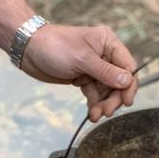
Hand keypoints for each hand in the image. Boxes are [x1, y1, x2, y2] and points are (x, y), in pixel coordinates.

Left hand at [20, 23, 137, 121]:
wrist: (29, 49)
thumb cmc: (55, 46)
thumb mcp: (81, 59)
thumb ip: (105, 72)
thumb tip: (128, 81)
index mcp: (107, 42)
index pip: (127, 65)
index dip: (129, 84)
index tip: (126, 102)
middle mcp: (104, 54)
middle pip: (119, 80)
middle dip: (115, 97)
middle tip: (107, 112)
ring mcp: (94, 66)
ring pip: (108, 89)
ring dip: (104, 103)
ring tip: (96, 115)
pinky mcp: (83, 76)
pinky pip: (95, 92)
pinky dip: (95, 103)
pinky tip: (91, 113)